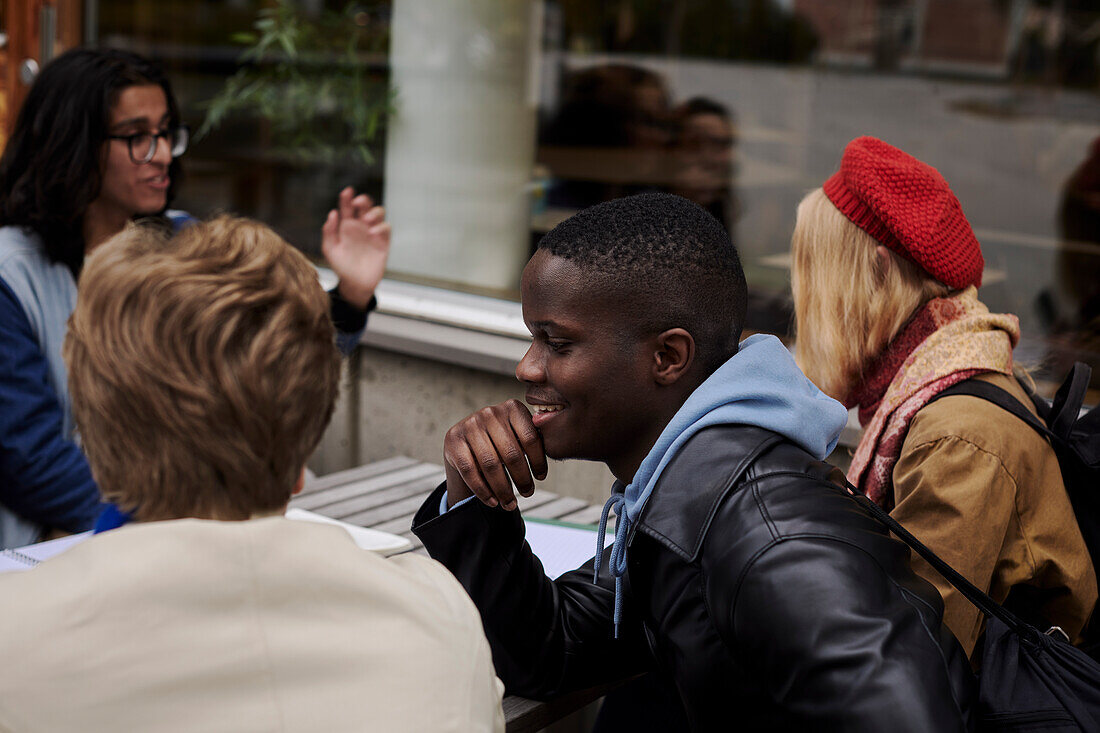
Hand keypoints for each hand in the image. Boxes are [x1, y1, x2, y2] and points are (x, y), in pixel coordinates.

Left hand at [322, 187, 390, 309]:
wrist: (355, 284)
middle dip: (363, 200)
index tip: (347, 192)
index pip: (347, 207)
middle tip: (357, 203)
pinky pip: (386, 228)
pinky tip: (373, 233)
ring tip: (367, 220)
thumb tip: (333, 213)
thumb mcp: (330, 249)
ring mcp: (372, 233)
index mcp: (346, 226)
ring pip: (378, 213)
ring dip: (374, 212)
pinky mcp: (383, 242)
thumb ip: (328, 231)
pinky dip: (381, 227)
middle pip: (365, 205)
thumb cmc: (341, 266)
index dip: (347, 197)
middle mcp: (360, 226)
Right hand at [443, 400, 547, 510]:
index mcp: (512, 408)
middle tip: (528, 494)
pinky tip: (493, 501)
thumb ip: (534, 441)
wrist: (465, 441)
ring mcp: (469, 425)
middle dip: (522, 479)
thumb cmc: (501, 441)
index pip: (531, 438)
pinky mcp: (453, 441)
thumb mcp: (518, 435)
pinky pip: (470, 471)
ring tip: (510, 504)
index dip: (538, 462)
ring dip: (503, 489)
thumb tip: (557, 450)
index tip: (541, 478)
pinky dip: (483, 490)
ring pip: (491, 465)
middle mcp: (489, 412)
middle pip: (511, 453)